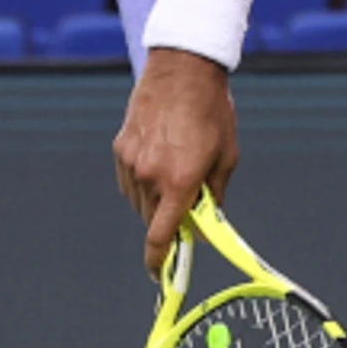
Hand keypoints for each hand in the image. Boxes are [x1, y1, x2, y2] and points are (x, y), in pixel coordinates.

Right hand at [116, 48, 238, 274]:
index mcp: (179, 182)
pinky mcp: (120, 149)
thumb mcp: (226, 156)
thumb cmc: (212, 113)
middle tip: (186, 211)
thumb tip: (205, 225)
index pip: (162, 235)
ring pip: (139, 202)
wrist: (182, 72)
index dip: (159, 260)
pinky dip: (142, 183)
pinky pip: (129, 181)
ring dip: (155, 202)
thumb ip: (214, 195)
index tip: (159, 275)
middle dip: (168, 223)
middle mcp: (150, 176)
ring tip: (175, 173)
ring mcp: (131, 163)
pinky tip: (159, 163)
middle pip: (152, 220)